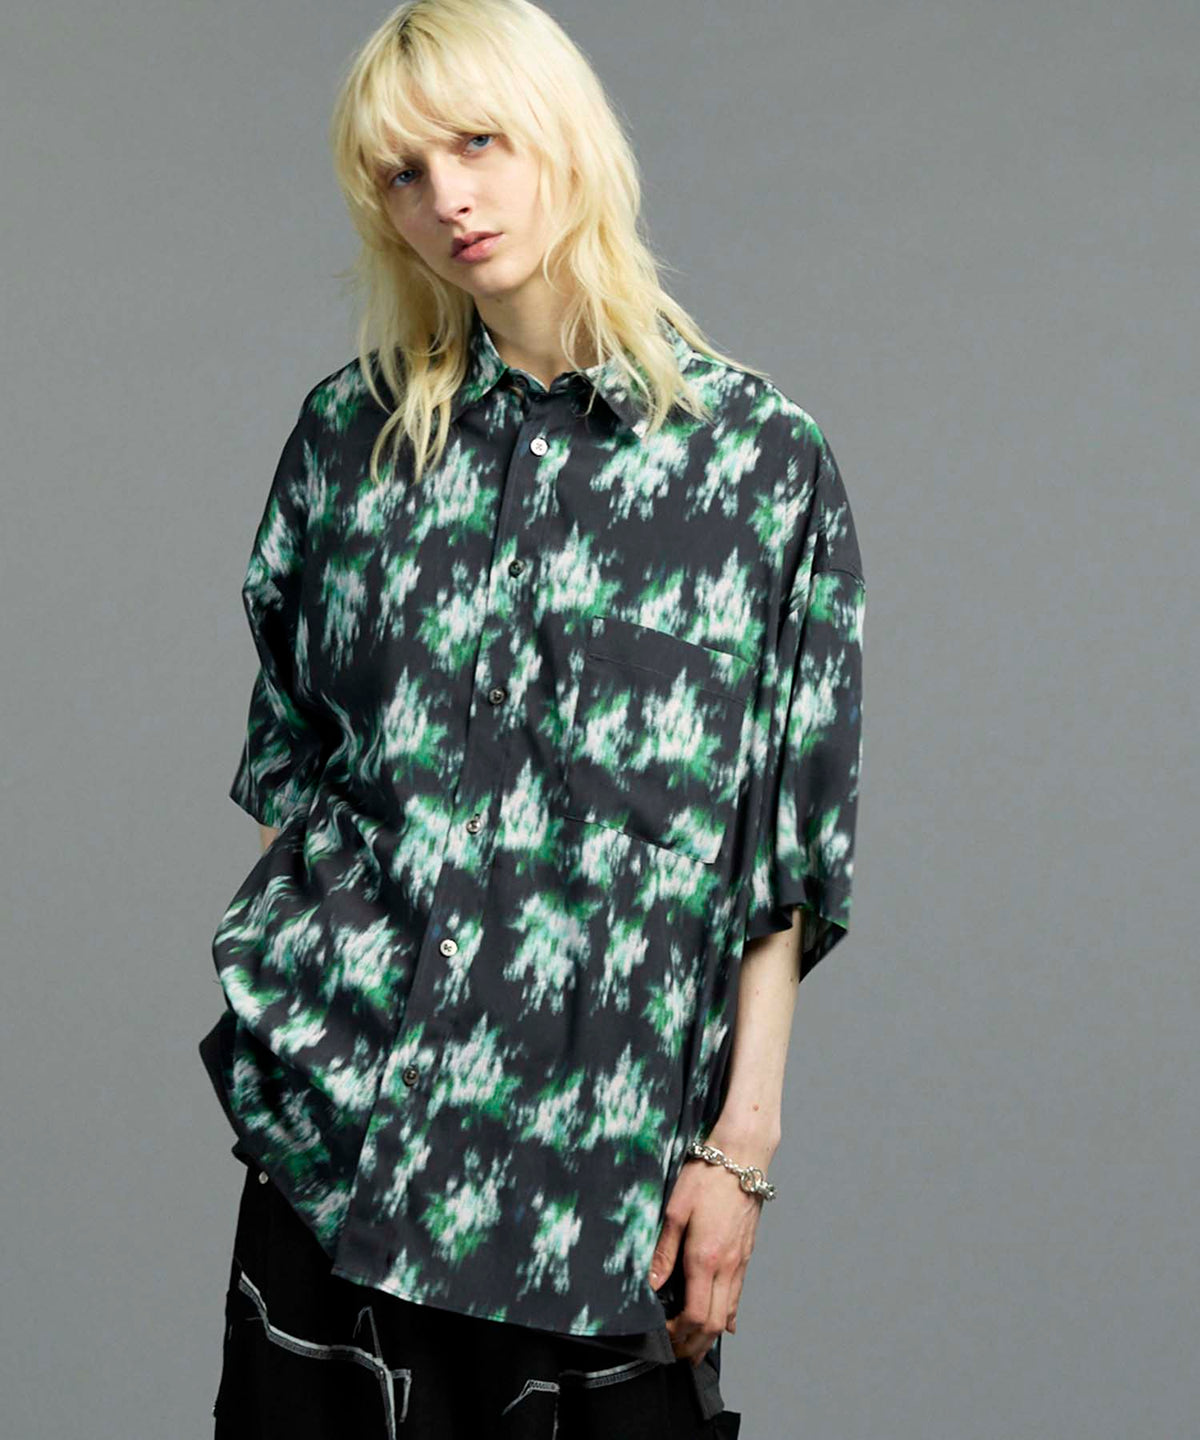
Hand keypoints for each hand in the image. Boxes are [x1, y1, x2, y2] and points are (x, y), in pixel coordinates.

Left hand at [648, 1128, 773, 1365]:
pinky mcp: (746, 1253)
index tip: (661, 1335)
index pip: (694, 1316)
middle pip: (713, 1324)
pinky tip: (723, 1324)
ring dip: (710, 1336)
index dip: (677, 1334)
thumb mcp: (675, 1209)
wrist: (742, 1156)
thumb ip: (662, 1251)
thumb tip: (649, 1285)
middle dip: (694, 1345)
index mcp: (705, 1259)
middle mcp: (727, 1266)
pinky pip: (738, 1295)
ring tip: (694, 1347)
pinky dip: (728, 1316)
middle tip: (676, 1353)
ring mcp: (740, 1261)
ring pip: (727, 1313)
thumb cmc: (706, 1175)